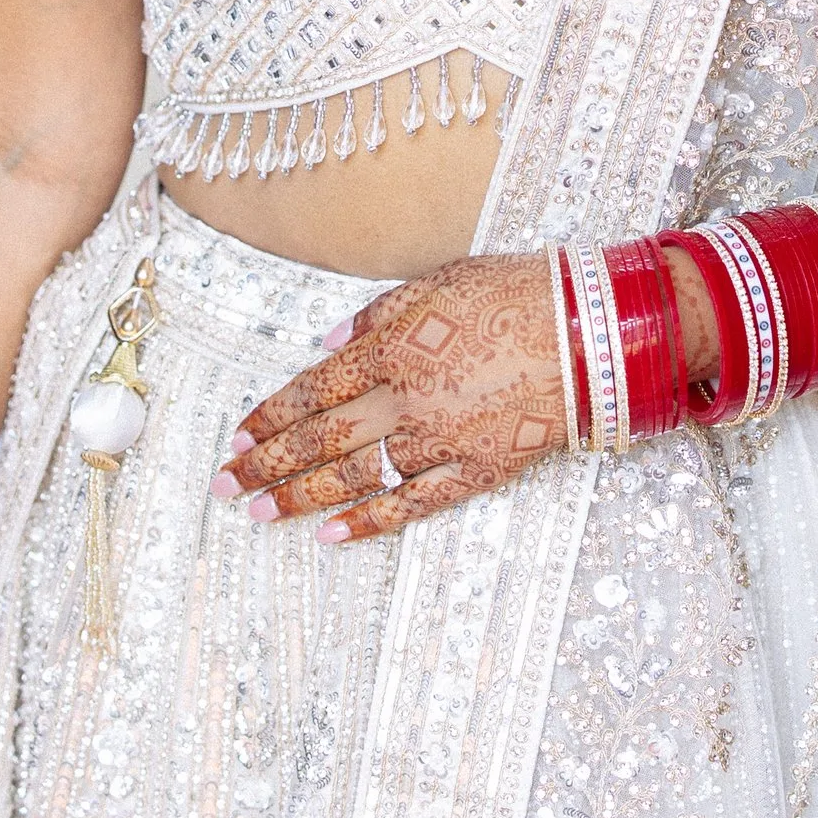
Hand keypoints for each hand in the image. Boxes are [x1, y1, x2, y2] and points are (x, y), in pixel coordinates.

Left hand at [220, 250, 567, 540]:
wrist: (592, 334)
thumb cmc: (517, 294)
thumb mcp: (438, 280)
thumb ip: (376, 317)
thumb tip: (326, 344)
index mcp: (392, 347)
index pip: (313, 388)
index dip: (270, 415)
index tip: (236, 436)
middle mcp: (405, 399)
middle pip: (320, 438)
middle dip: (266, 464)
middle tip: (225, 486)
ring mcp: (439, 441)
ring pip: (355, 476)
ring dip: (301, 496)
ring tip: (261, 513)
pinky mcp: (476, 471)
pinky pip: (414, 504)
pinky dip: (371, 522)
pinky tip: (332, 536)